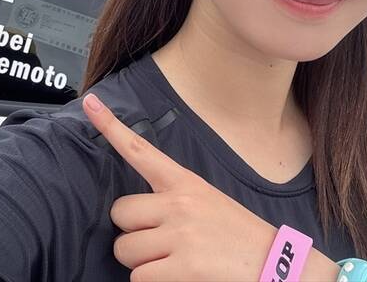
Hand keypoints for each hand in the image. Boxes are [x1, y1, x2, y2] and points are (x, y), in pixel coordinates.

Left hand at [82, 93, 274, 280]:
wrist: (277, 265)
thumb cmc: (237, 236)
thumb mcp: (206, 202)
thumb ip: (171, 201)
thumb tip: (135, 217)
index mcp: (184, 183)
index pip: (140, 150)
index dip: (110, 126)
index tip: (90, 102)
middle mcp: (178, 203)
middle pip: (120, 214)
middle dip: (131, 234)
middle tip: (160, 243)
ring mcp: (179, 234)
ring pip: (125, 250)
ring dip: (141, 263)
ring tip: (173, 262)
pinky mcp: (182, 266)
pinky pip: (140, 278)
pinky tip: (178, 277)